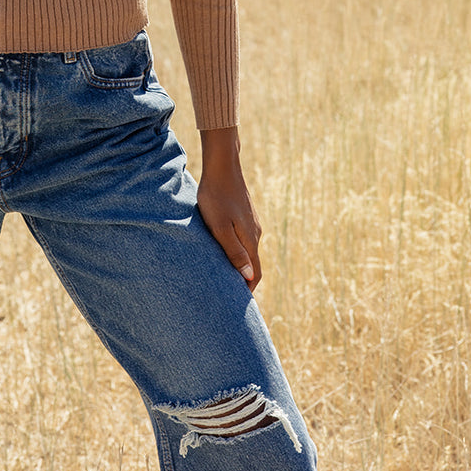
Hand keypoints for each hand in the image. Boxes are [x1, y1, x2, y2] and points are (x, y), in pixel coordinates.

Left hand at [197, 127, 261, 291]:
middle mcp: (255, 233)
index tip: (238, 305)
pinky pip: (243, 238)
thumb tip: (247, 275)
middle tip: (229, 295)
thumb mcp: (220, 226)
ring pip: (247, 250)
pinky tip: (223, 249)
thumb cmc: (215, 196)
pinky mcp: (244, 214)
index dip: (247, 290)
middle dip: (243, 280)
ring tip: (224, 275)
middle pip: (252, 264)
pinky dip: (236, 250)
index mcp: (250, 240)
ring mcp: (250, 222)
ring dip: (239, 264)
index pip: (254, 273)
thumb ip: (233, 251)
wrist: (222, 165)